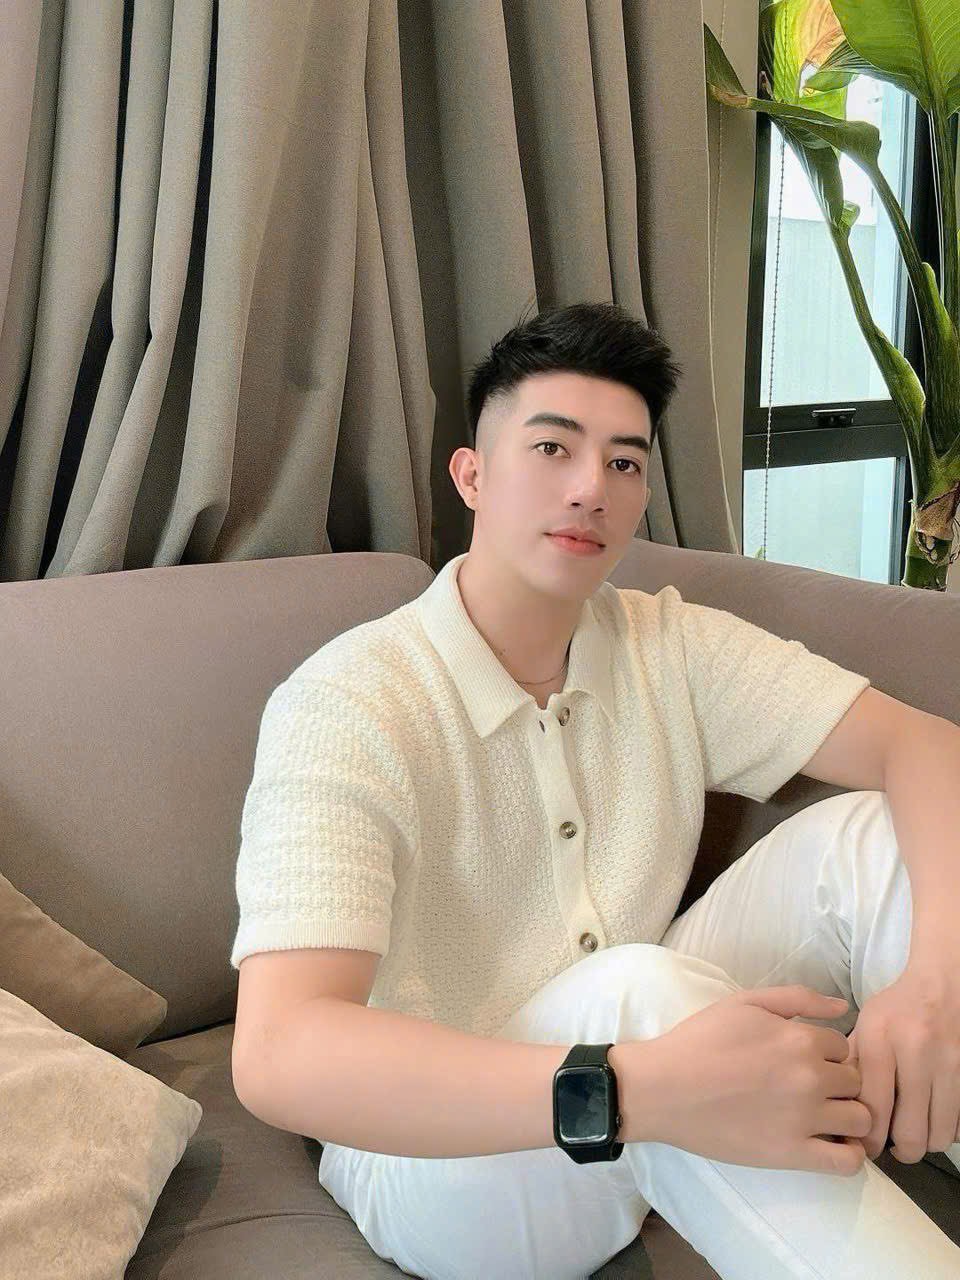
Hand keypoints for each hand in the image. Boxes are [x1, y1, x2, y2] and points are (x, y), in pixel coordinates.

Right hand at [632, 984, 869, 1174]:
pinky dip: (851, 1155)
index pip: (843, 1047)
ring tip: (823, 1117)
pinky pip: (848, 1162)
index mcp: (800, 1038)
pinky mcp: (793, 1154)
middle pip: (856, 1081)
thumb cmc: (700, 1041)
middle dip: (838, 1083)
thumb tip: (843, 1008)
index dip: (825, 1053)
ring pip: (861, 1120)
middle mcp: (811, 1077)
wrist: (663, 1088)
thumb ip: (797, 998)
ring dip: (848, 1116)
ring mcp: (805, 1118)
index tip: (803, 1061)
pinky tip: (831, 1145)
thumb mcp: (744, 1003)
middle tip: (810, 1088)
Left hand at [846, 960, 959, 1161]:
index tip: (866, 1148)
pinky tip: (933, 1119)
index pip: (874, 1109)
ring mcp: (950, 1066)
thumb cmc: (898, 1009)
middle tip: (893, 1148)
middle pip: (912, 1133)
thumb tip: (840, 1108)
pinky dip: (947, 1130)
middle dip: (900, 1151)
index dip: (869, 1139)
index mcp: (882, 1042)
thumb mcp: (866, 1026)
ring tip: (914, 1134)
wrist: (942, 986)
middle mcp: (918, 1055)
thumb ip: (853, 1064)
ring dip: (926, 1143)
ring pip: (941, 1135)